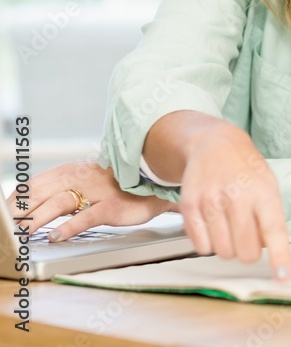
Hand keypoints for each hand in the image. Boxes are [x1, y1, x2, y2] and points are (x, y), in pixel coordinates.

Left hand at [4, 162, 172, 240]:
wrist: (157, 185)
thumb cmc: (121, 186)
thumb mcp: (89, 180)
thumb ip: (65, 187)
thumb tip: (36, 202)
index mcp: (74, 170)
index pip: (37, 183)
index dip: (18, 198)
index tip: (5, 211)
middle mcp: (83, 178)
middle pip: (43, 193)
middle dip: (21, 210)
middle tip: (7, 225)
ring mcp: (98, 192)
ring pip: (59, 204)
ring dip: (37, 219)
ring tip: (22, 233)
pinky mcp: (112, 207)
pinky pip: (86, 217)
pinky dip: (69, 227)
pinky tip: (55, 237)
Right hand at [176, 123, 290, 280]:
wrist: (213, 144)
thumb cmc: (246, 170)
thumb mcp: (270, 188)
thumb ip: (277, 225)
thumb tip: (287, 265)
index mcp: (263, 191)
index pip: (274, 230)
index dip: (279, 256)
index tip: (283, 275)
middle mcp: (237, 196)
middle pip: (246, 251)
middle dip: (249, 253)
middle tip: (247, 237)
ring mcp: (211, 201)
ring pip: (223, 252)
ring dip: (229, 248)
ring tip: (230, 227)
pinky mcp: (189, 206)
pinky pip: (201, 246)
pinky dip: (209, 244)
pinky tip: (214, 225)